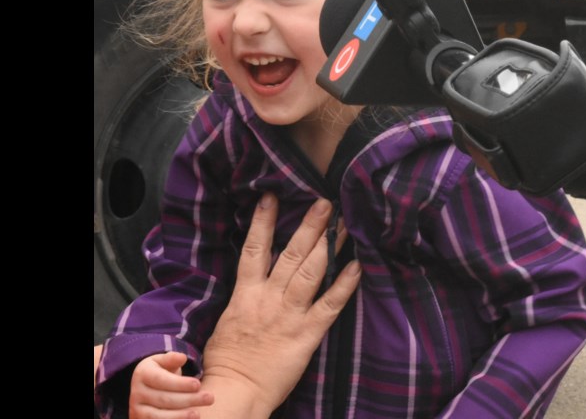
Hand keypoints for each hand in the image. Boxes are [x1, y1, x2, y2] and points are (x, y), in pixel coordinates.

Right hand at [129, 351, 212, 418]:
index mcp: (142, 374)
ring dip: (181, 416)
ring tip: (198, 413)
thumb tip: (182, 358)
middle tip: (210, 398)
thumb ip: (172, 359)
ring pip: (159, 416)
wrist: (145, 388)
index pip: (162, 380)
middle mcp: (136, 393)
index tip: (198, 384)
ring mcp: (137, 410)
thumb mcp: (163, 362)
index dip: (180, 384)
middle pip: (164, 399)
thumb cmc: (161, 372)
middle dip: (189, 399)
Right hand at [199, 193, 361, 416]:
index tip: (271, 196)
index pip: (255, 248)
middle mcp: (269, 297)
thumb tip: (254, 277)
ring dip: (329, 245)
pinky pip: (330, 304)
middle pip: (292, 253)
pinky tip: (357, 266)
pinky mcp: (308, 333)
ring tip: (343, 223)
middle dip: (309, 225)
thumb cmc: (228, 359)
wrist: (236, 389)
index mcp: (246, 293)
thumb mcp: (229, 319)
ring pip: (311, 271)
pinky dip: (345, 284)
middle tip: (325, 202)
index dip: (264, 221)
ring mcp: (290, 314)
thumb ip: (245, 296)